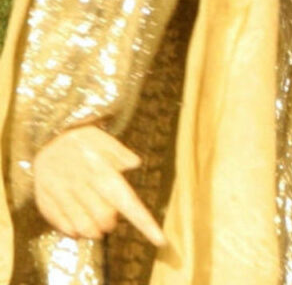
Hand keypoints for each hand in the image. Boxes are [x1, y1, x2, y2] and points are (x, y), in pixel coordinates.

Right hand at [33, 126, 164, 244]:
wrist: (43, 138)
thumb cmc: (82, 141)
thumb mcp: (103, 139)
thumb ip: (120, 153)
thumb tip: (135, 163)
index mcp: (101, 170)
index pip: (128, 201)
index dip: (145, 223)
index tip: (160, 241)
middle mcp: (81, 183)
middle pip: (104, 219)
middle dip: (110, 224)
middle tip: (110, 220)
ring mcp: (61, 193)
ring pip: (83, 227)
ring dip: (93, 232)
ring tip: (95, 226)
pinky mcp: (45, 200)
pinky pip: (61, 225)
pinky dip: (72, 231)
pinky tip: (76, 225)